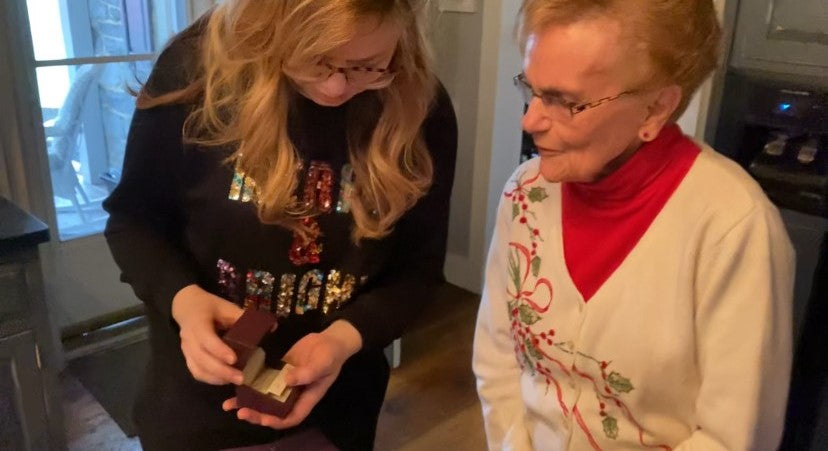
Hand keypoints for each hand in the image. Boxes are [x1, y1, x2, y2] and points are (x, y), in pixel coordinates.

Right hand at [172, 284, 244, 384]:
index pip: (206, 339)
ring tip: (235, 381)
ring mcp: (186, 350)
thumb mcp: (226, 307)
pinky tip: (225, 381)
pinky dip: (210, 379)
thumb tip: (273, 327)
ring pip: (197, 369)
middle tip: (241, 378)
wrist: (187, 307)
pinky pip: (196, 372)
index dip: (219, 350)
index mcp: (198, 323)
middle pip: (201, 358)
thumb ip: (245, 318)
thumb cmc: (210, 307)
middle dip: (221, 371)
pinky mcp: (187, 358)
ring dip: (216, 378)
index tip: (234, 360)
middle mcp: (189, 339)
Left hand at [222, 320, 362, 428]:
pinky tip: (236, 383)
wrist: (329, 339)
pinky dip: (250, 384)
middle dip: (257, 415)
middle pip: (274, 411)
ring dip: (248, 402)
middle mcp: (294, 394)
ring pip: (265, 398)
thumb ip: (307, 372)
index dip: (276, 421)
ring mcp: (285, 383)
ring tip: (229, 404)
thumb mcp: (323, 363)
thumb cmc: (331, 354)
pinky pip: (263, 381)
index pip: (291, 417)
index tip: (263, 419)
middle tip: (241, 412)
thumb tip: (287, 380)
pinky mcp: (279, 372)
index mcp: (307, 398)